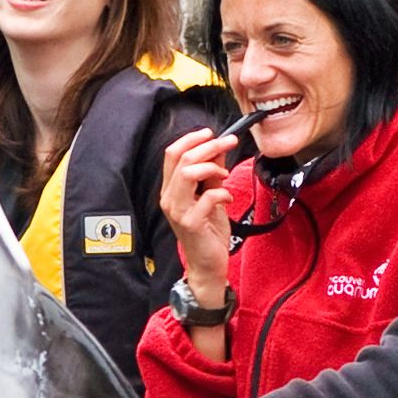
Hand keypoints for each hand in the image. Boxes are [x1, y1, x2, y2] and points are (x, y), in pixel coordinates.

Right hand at [156, 129, 233, 305]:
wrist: (208, 264)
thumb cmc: (208, 232)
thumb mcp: (211, 196)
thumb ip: (212, 174)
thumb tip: (218, 150)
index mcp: (171, 189)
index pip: (172, 153)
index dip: (192, 139)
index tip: (212, 133)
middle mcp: (169, 198)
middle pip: (182, 158)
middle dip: (209, 146)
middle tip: (228, 143)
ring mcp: (177, 211)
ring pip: (188, 173)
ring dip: (212, 167)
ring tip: (225, 175)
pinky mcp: (191, 223)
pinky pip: (206, 197)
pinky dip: (222, 193)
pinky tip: (227, 198)